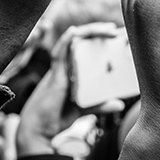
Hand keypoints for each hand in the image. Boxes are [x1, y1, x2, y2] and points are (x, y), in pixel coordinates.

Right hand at [16, 22, 121, 156]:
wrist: (39, 130)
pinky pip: (58, 53)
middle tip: (116, 29)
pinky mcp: (54, 74)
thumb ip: (100, 105)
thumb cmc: (57, 116)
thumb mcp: (84, 108)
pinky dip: (65, 41)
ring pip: (73, 42)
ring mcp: (60, 68)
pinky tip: (74, 32)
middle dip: (99, 32)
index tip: (117, 34)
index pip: (87, 47)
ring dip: (90, 32)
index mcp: (74, 69)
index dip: (100, 38)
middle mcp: (67, 65)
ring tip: (107, 28)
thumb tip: (120, 104)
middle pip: (82, 41)